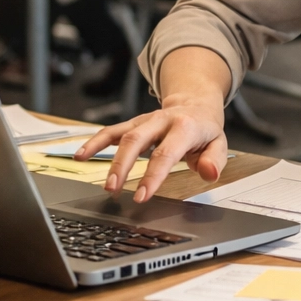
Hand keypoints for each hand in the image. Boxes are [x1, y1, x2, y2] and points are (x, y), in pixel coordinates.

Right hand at [75, 93, 227, 201]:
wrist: (196, 104)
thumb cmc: (205, 129)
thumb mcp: (219, 144)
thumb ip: (214, 160)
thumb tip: (208, 173)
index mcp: (184, 127)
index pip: (166, 153)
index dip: (152, 176)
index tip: (141, 196)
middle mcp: (161, 120)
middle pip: (136, 140)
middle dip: (123, 165)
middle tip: (113, 190)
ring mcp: (145, 121)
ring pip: (122, 135)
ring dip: (107, 158)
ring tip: (101, 182)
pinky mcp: (134, 123)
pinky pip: (111, 130)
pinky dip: (95, 142)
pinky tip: (80, 154)